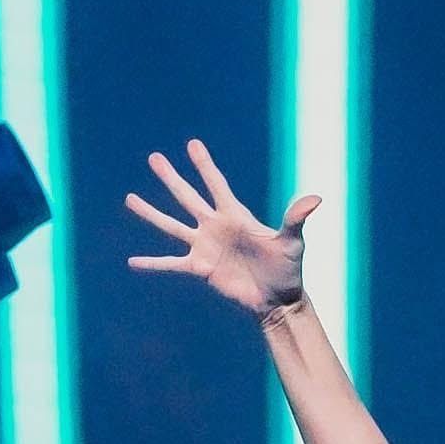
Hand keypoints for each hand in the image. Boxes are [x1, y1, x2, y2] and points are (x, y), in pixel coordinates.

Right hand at [126, 139, 319, 319]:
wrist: (278, 299)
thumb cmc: (287, 268)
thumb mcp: (292, 242)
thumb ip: (295, 219)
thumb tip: (315, 199)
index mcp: (235, 215)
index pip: (217, 184)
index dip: (205, 165)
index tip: (193, 145)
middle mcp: (216, 226)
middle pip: (188, 198)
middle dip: (171, 178)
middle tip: (154, 158)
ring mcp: (205, 246)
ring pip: (172, 226)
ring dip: (151, 214)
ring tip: (129, 199)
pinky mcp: (200, 268)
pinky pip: (171, 264)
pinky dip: (153, 264)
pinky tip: (133, 262)